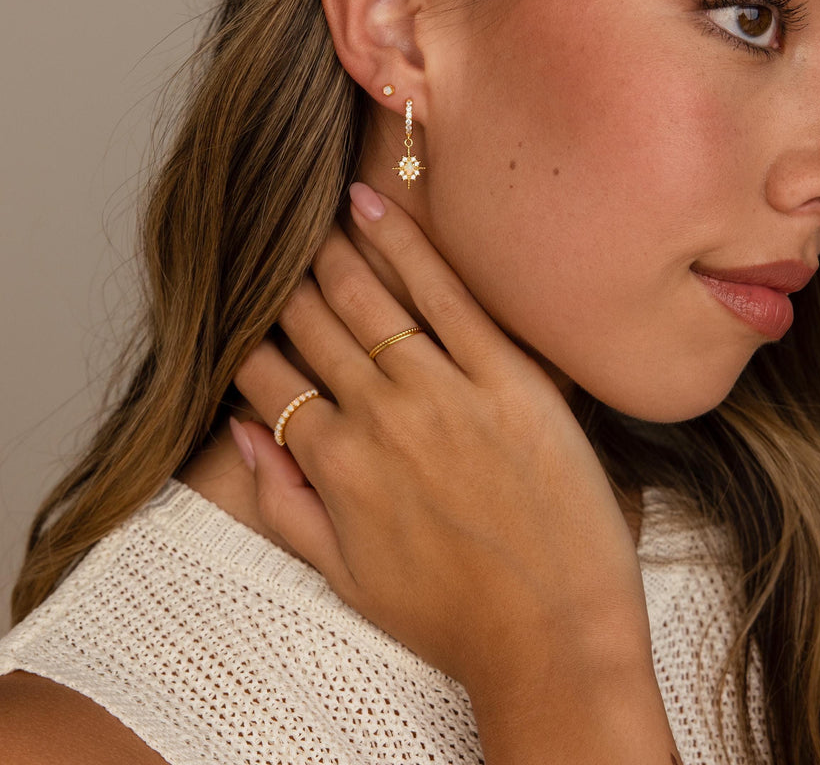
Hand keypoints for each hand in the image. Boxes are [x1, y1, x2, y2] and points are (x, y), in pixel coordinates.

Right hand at [231, 183, 653, 705]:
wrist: (554, 634)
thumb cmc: (453, 616)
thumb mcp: (346, 579)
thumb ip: (284, 504)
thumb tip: (246, 435)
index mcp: (336, 466)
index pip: (269, 380)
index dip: (249, 342)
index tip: (247, 315)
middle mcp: (378, 417)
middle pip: (312, 326)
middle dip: (285, 283)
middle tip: (276, 246)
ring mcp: (441, 390)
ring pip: (365, 299)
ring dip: (330, 252)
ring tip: (313, 218)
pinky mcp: (505, 376)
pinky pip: (444, 292)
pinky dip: (401, 243)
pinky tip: (372, 204)